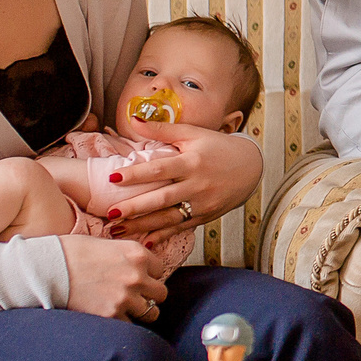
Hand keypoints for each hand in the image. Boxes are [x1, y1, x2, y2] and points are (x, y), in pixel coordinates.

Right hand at [62, 234, 169, 322]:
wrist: (47, 268)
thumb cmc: (71, 252)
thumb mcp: (106, 244)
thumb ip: (126, 258)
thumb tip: (136, 267)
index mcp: (137, 254)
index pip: (159, 270)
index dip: (147, 275)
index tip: (136, 278)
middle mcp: (137, 275)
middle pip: (161, 293)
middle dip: (150, 295)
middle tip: (135, 296)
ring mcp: (126, 297)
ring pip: (151, 313)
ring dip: (140, 312)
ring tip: (124, 309)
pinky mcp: (111, 314)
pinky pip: (130, 325)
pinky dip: (122, 322)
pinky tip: (110, 314)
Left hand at [104, 118, 263, 232]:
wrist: (250, 166)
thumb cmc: (218, 147)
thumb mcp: (192, 133)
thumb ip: (162, 129)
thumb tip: (133, 118)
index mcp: (191, 162)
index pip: (159, 169)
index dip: (135, 174)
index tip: (112, 178)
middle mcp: (197, 184)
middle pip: (161, 198)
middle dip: (134, 207)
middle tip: (110, 213)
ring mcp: (202, 203)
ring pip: (168, 218)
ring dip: (142, 225)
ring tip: (117, 229)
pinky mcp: (205, 216)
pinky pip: (180, 228)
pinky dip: (162, 236)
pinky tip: (144, 242)